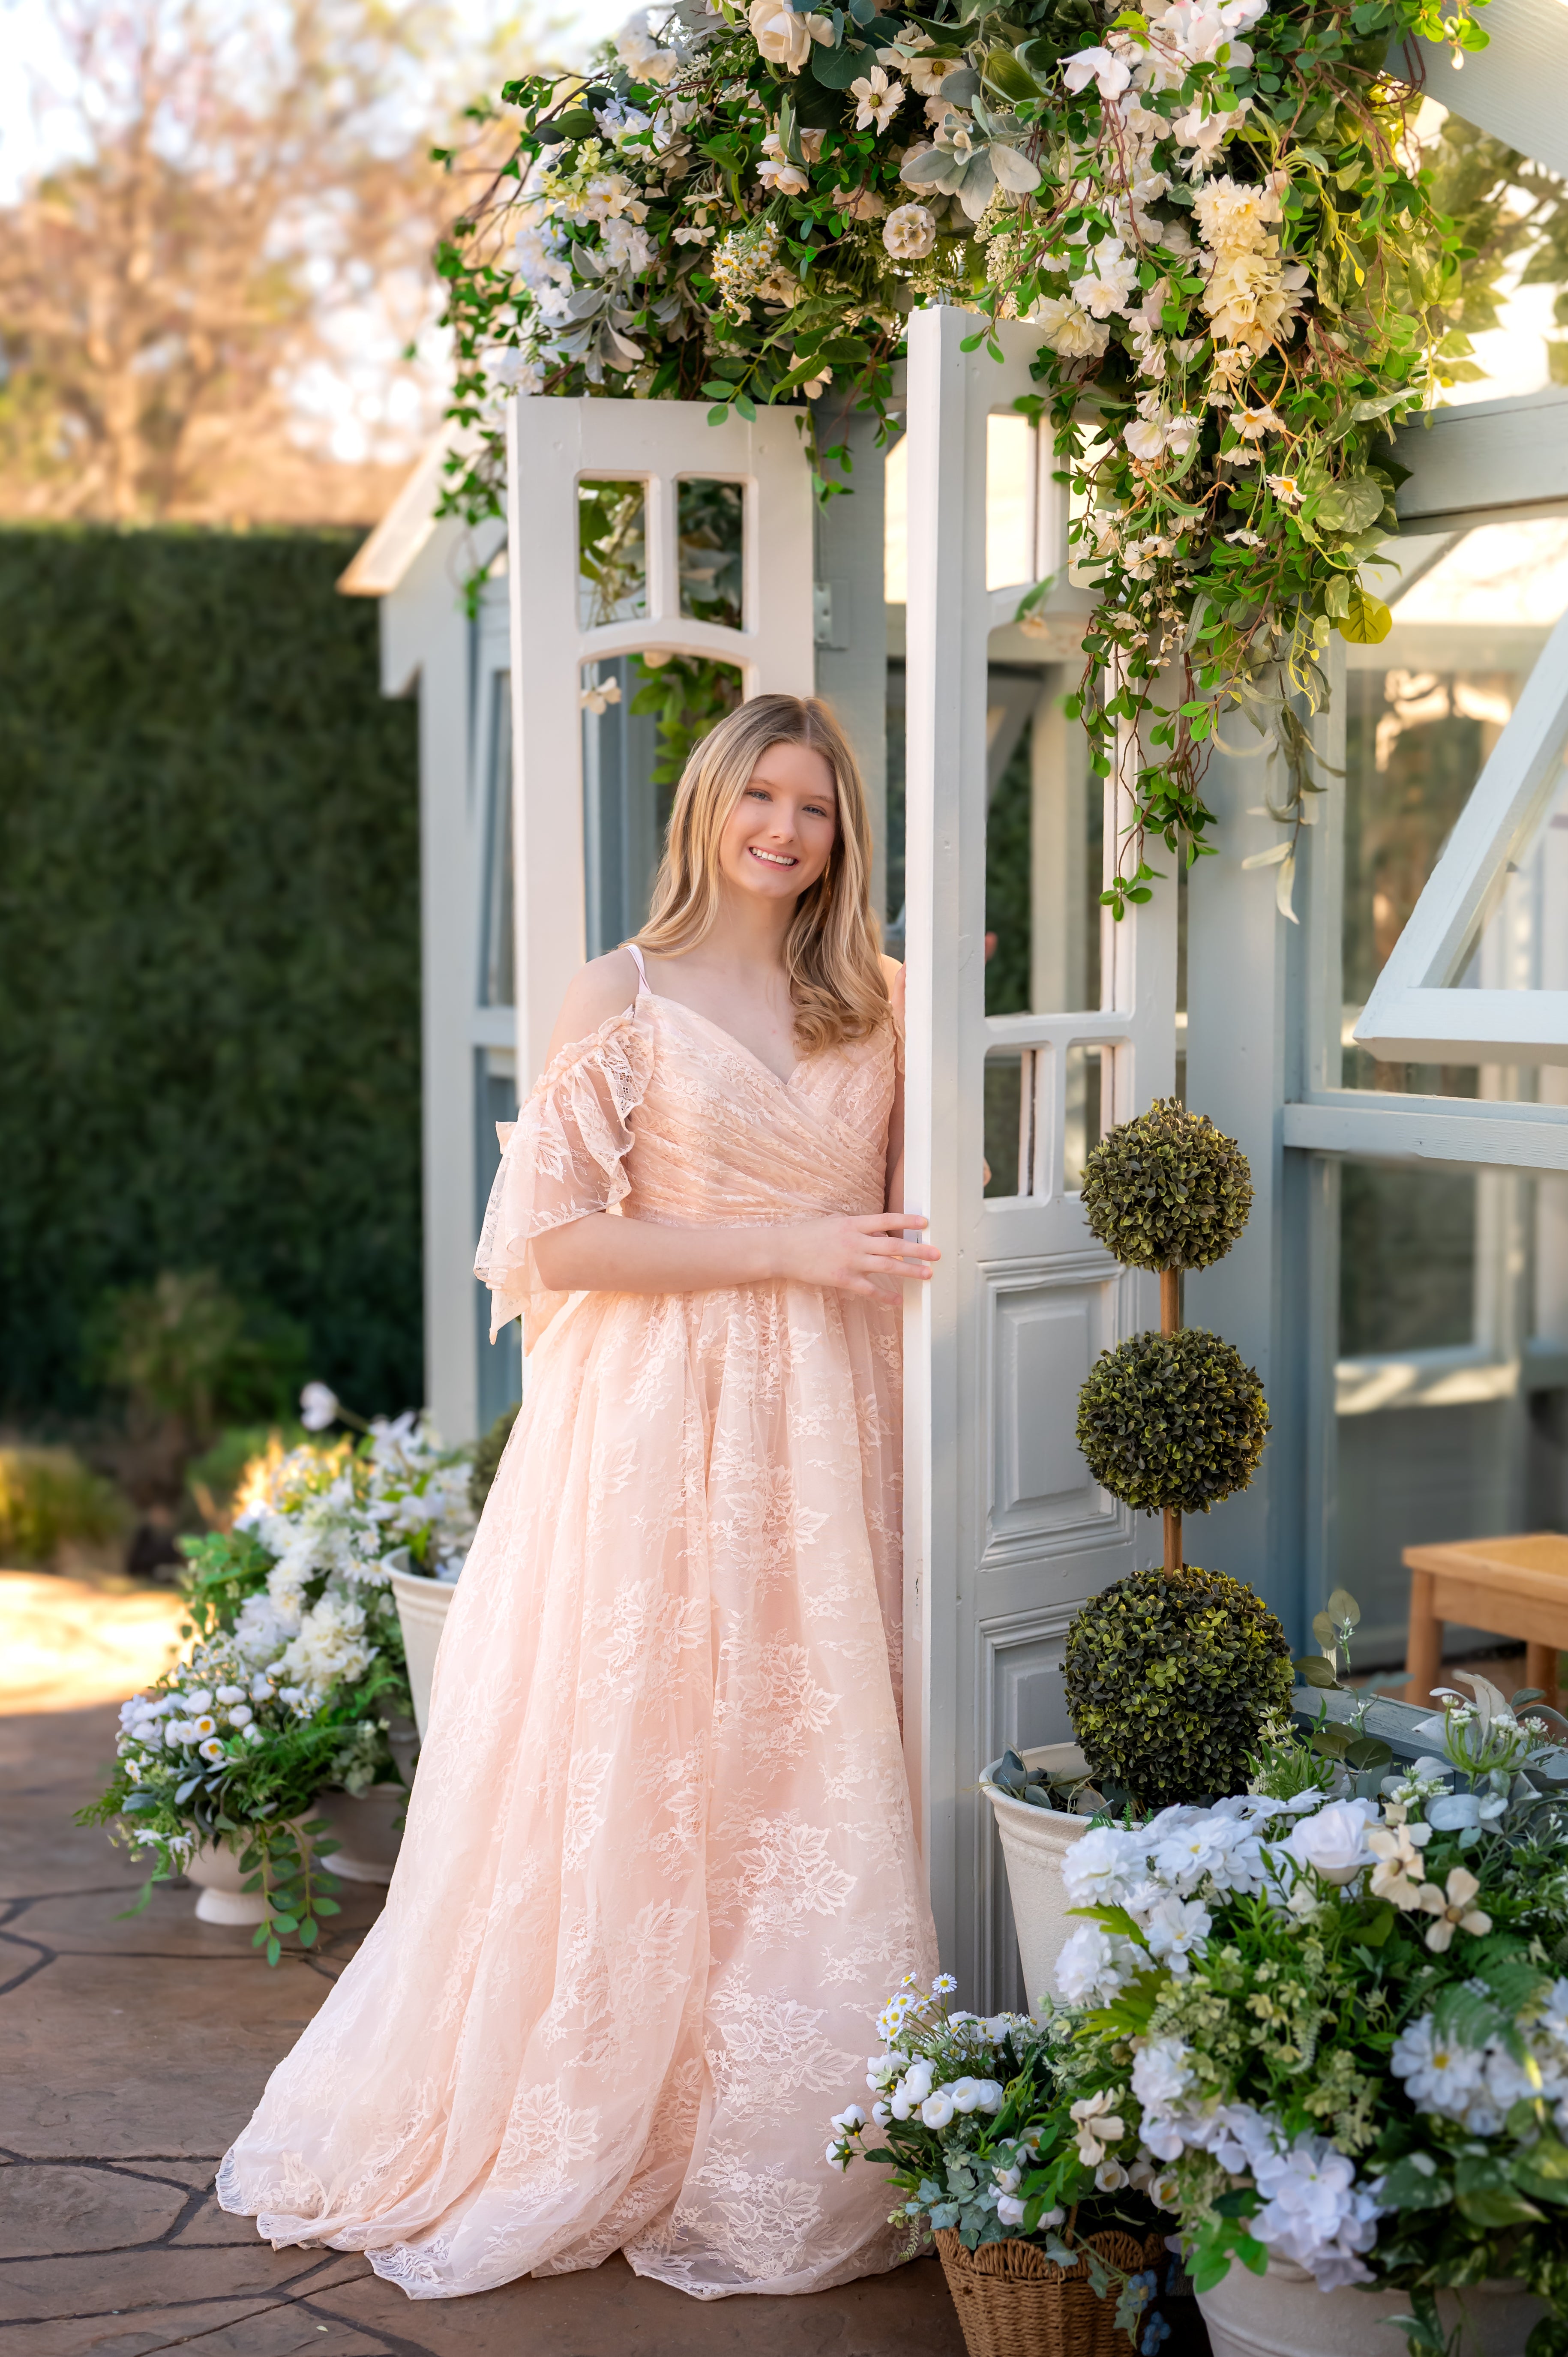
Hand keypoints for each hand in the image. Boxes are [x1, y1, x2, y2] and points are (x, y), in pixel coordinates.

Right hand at [776, 1211, 938, 1298]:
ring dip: (909, 1270)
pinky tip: (898, 1299)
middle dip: (917, 1249)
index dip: (907, 1221)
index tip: (926, 1223)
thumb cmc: (809, 1234)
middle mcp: (855, 1241)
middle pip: (893, 1245)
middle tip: (936, 1254)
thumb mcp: (835, 1222)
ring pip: (887, 1266)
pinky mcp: (843, 1279)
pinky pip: (869, 1289)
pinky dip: (885, 1295)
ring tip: (927, 1274)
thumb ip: (859, 1228)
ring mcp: (850, 1261)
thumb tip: (883, 1235)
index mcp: (853, 1224)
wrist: (784, 1250)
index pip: (886, 1220)